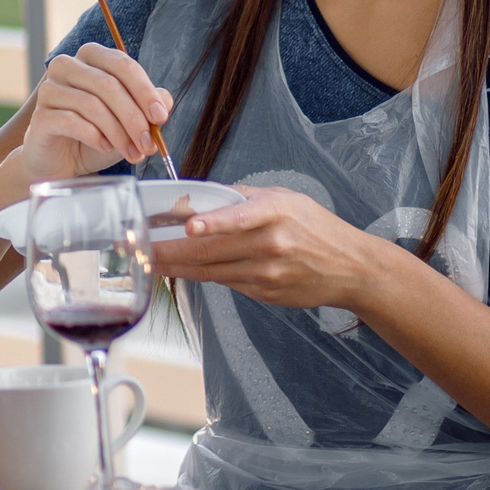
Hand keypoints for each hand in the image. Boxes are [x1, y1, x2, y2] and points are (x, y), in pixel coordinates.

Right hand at [25, 43, 173, 180]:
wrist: (62, 163)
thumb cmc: (97, 136)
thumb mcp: (129, 120)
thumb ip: (149, 106)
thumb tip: (164, 101)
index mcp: (91, 57)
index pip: (122, 65)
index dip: (145, 91)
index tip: (161, 117)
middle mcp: (66, 66)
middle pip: (108, 85)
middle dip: (134, 118)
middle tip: (148, 144)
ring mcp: (50, 89)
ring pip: (92, 105)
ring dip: (118, 133)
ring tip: (130, 152)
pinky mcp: (40, 116)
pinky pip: (71, 121)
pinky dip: (94, 136)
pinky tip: (104, 147)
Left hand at [150, 186, 391, 311]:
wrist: (349, 268)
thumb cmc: (315, 227)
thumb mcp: (285, 198)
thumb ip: (243, 196)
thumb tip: (202, 196)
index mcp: (275, 213)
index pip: (241, 217)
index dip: (214, 223)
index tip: (190, 227)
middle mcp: (270, 244)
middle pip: (211, 251)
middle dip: (170, 251)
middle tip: (140, 248)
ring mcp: (266, 273)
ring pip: (210, 271)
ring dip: (175, 267)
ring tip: (148, 260)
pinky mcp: (263, 292)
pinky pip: (223, 282)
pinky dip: (201, 275)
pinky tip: (181, 270)